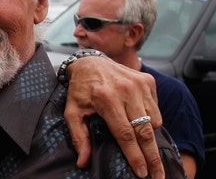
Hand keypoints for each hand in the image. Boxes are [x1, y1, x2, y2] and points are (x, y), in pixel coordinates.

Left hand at [64, 56, 163, 178]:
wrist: (90, 62)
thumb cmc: (80, 90)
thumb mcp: (73, 112)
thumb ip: (79, 137)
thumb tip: (83, 162)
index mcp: (106, 98)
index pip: (125, 134)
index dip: (135, 156)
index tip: (142, 172)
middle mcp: (125, 90)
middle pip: (144, 131)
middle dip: (152, 156)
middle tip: (157, 175)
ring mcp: (139, 84)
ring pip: (153, 121)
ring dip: (150, 137)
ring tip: (145, 149)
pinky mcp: (148, 81)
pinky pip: (156, 108)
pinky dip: (151, 120)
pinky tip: (141, 124)